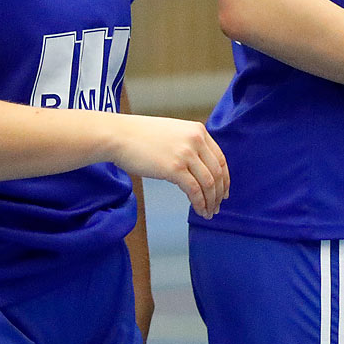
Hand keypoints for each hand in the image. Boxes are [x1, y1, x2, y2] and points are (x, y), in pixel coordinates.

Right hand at [105, 114, 228, 218]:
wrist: (118, 136)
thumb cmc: (140, 136)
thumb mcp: (173, 133)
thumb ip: (189, 145)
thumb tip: (199, 168)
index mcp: (198, 130)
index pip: (220, 159)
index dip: (224, 179)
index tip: (223, 192)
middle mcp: (196, 140)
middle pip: (217, 172)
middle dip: (219, 193)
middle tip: (217, 207)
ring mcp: (186, 154)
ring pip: (208, 183)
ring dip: (210, 201)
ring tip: (208, 212)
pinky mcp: (174, 168)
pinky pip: (194, 190)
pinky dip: (199, 203)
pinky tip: (199, 210)